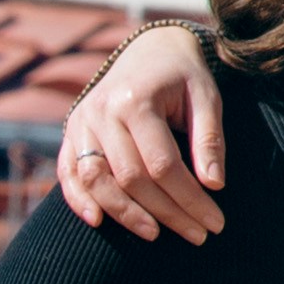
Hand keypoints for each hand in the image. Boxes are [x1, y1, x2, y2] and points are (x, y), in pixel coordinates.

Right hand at [55, 27, 227, 237]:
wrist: (150, 48)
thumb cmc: (184, 76)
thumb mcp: (206, 97)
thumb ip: (209, 139)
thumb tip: (214, 185)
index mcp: (137, 100)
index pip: (163, 165)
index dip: (190, 199)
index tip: (215, 223)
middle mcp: (102, 111)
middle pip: (130, 178)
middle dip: (166, 213)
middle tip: (197, 235)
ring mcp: (82, 121)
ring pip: (95, 179)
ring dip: (123, 214)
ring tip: (154, 235)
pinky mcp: (71, 130)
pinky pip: (68, 171)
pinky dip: (78, 199)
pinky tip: (98, 221)